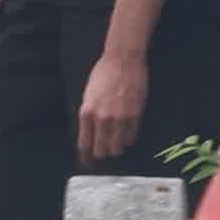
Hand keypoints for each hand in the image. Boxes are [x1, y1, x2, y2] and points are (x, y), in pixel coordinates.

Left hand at [78, 44, 157, 165]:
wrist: (123, 59)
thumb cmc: (104, 73)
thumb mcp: (88, 95)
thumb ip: (88, 115)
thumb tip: (90, 133)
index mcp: (86, 113)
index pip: (84, 144)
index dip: (86, 155)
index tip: (87, 160)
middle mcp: (102, 119)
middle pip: (101, 150)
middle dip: (102, 154)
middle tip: (103, 152)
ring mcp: (119, 118)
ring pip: (117, 147)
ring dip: (116, 148)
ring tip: (116, 144)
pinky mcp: (135, 115)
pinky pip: (131, 136)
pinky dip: (129, 138)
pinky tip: (127, 135)